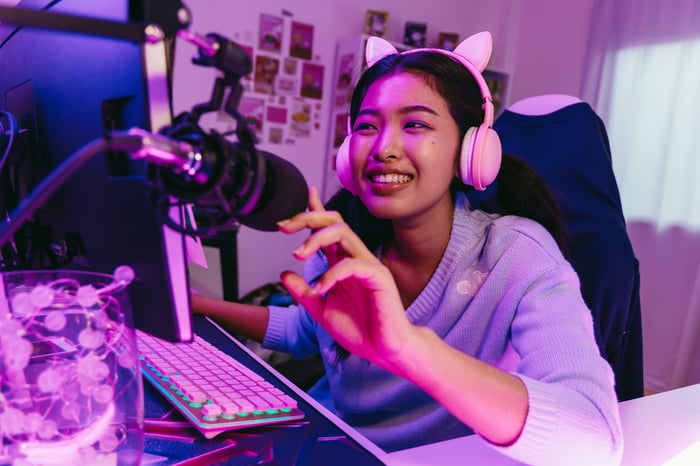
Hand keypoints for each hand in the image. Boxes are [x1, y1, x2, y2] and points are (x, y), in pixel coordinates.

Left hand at [277, 187, 416, 367]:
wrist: (384, 351)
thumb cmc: (361, 330)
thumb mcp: (322, 311)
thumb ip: (304, 293)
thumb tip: (284, 274)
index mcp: (342, 263)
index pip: (328, 229)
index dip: (314, 211)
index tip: (302, 198)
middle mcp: (355, 258)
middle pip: (334, 222)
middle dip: (308, 217)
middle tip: (284, 226)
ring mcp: (368, 265)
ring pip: (343, 233)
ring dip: (316, 239)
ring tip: (298, 254)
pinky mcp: (379, 277)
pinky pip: (352, 265)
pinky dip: (331, 274)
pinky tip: (320, 289)